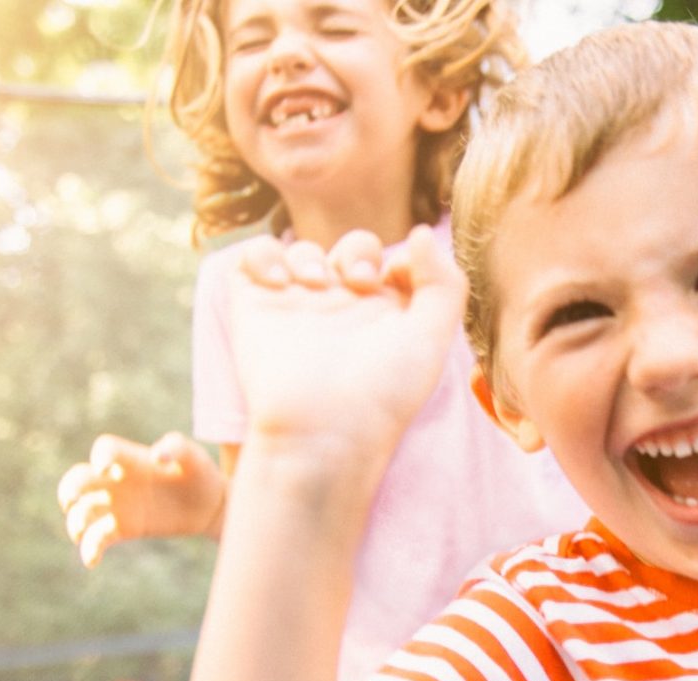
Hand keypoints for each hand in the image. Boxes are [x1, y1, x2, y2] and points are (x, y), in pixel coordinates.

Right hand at [56, 432, 227, 566]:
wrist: (209, 504)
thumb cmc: (198, 472)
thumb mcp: (193, 455)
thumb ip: (175, 447)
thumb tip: (156, 456)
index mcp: (130, 458)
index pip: (105, 449)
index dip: (99, 457)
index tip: (104, 469)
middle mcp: (117, 480)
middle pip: (80, 479)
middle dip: (69, 488)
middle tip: (71, 499)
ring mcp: (118, 505)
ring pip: (83, 510)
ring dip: (75, 521)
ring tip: (79, 533)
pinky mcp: (124, 528)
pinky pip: (98, 537)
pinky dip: (89, 549)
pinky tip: (91, 561)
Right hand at [227, 225, 464, 471]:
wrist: (322, 431)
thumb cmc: (382, 394)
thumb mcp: (432, 340)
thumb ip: (443, 283)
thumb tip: (422, 232)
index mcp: (386, 318)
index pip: (394, 264)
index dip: (401, 260)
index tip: (395, 280)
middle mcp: (342, 310)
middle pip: (351, 249)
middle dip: (358, 253)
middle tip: (359, 284)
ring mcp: (298, 306)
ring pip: (303, 250)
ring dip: (311, 256)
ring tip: (315, 287)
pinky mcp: (256, 307)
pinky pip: (254, 256)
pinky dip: (265, 255)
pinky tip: (282, 283)